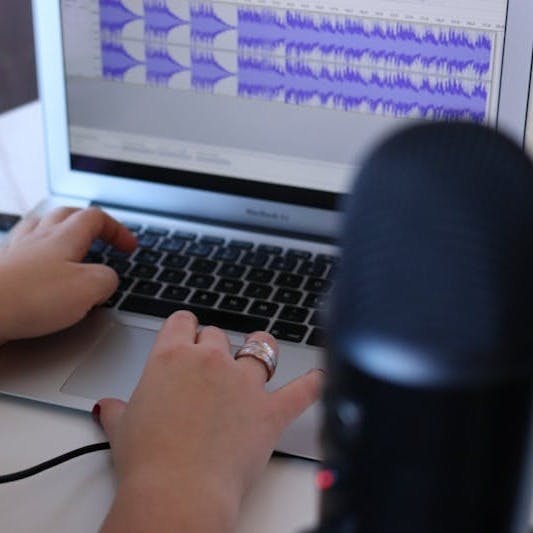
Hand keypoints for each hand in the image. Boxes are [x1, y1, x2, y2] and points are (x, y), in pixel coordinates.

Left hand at [0, 207, 135, 343]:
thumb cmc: (30, 298)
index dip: (118, 230)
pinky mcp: (2, 269)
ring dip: (61, 230)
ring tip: (70, 242)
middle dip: (90, 223)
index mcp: (65, 236)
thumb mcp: (89, 288)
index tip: (129, 248)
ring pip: (41, 226)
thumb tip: (107, 280)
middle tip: (102, 237)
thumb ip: (107, 279)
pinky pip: (23, 248)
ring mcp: (17, 251)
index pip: (96, 218)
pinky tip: (39, 264)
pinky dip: (37, 250)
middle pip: (67, 214)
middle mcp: (39, 237)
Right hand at [97, 311, 323, 532]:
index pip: (182, 322)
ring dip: (260, 349)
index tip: (186, 335)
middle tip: (211, 365)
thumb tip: (106, 408)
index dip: (185, 328)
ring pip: (260, 348)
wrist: (176, 491)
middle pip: (217, 334)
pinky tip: (318, 379)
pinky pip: (300, 392)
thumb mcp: (122, 429)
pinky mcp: (269, 411)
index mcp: (172, 357)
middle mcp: (210, 361)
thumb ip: (117, 411)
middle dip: (215, 346)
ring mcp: (243, 383)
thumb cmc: (147, 461)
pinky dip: (312, 385)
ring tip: (260, 353)